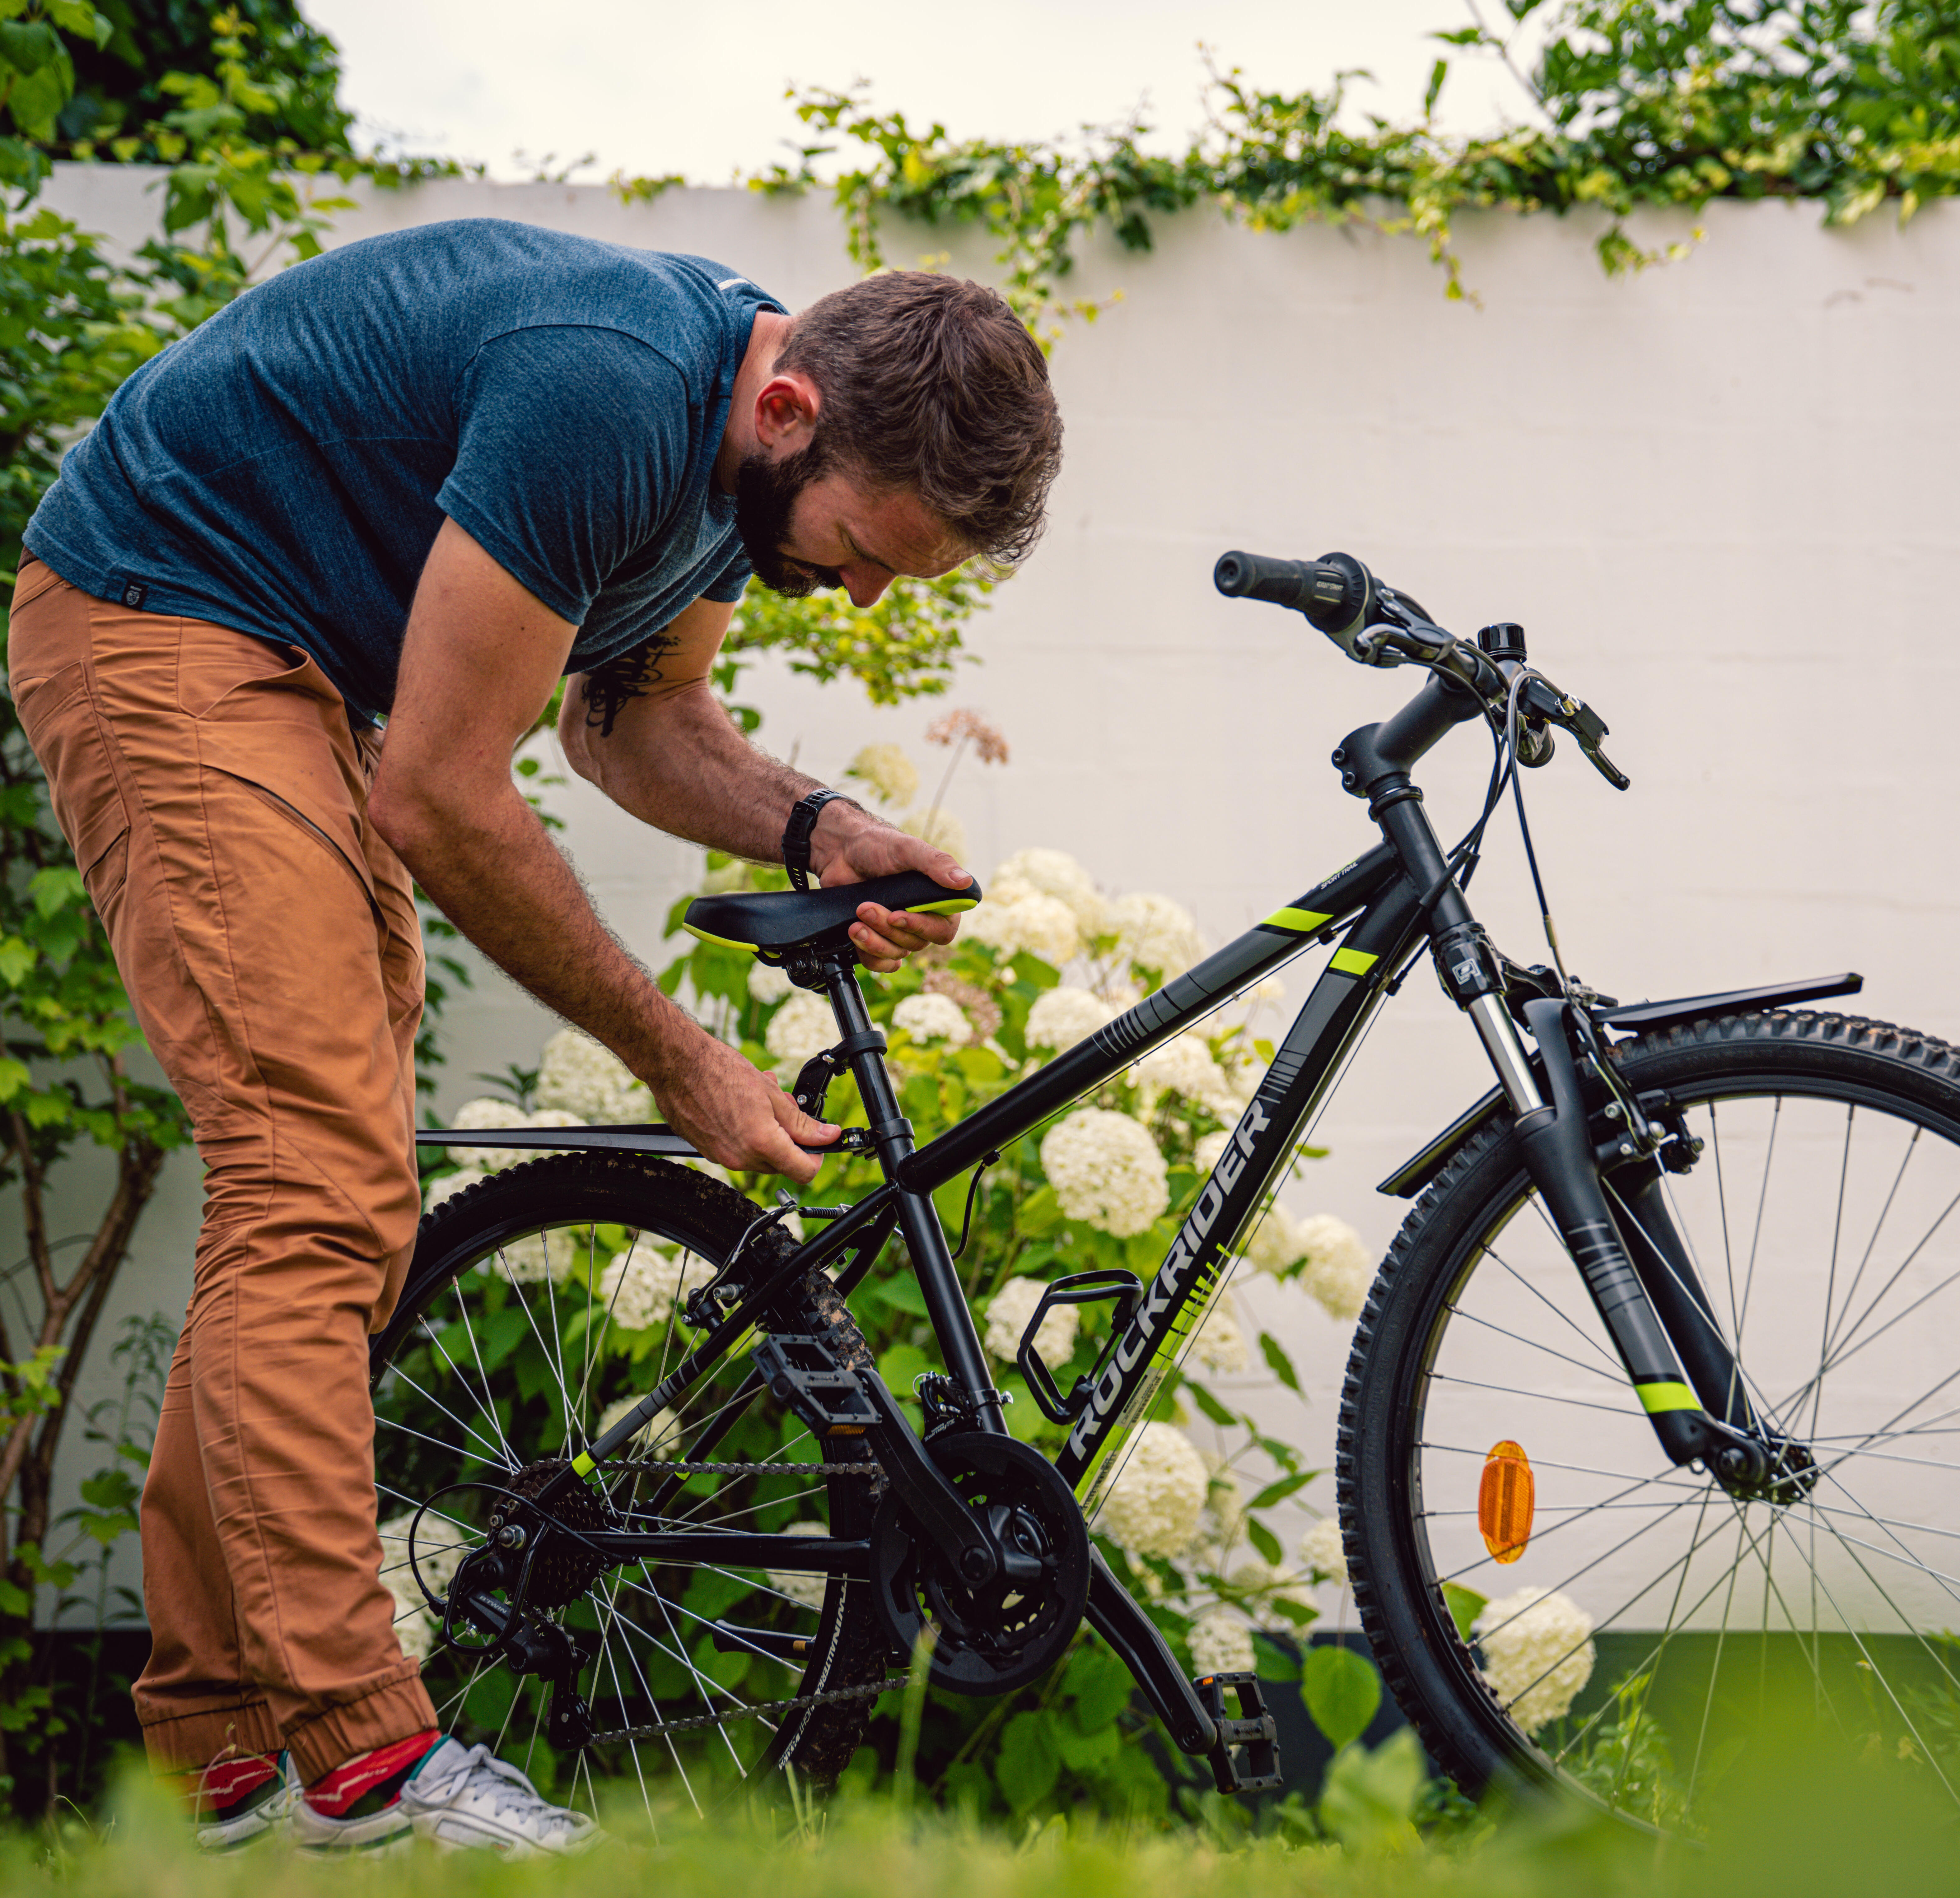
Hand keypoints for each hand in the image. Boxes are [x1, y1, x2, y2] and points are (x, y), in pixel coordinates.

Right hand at [651, 1027, 837, 1183]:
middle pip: (781, 1164)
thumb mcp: (771, 1093)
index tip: (819, 1142)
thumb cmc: (719, 1071)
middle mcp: (740, 1158)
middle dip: (790, 1140)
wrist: (676, 1065)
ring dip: (767, 1135)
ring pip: (758, 1157)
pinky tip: (741, 1108)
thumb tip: (827, 1136)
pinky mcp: (706, 1151)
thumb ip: (801, 1122)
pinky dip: (745, 1135)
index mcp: (761, 1143)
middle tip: (784, 1108)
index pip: (803, 1171)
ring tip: (760, 1102)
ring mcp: (721, 1157)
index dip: (817, 1157)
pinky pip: (737, 1151)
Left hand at [810, 803, 973, 972]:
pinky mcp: (876, 939)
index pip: (943, 930)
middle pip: (916, 943)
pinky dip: (870, 956)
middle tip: (865, 907)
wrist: (840, 851)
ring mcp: (897, 931)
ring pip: (896, 954)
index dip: (923, 928)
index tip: (897, 916)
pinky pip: (881, 963)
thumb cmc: (877, 846)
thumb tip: (964, 882)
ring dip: (874, 942)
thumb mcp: (908, 849)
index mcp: (936, 900)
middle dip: (888, 929)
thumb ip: (937, 864)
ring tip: (855, 923)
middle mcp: (920, 919)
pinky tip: (857, 936)